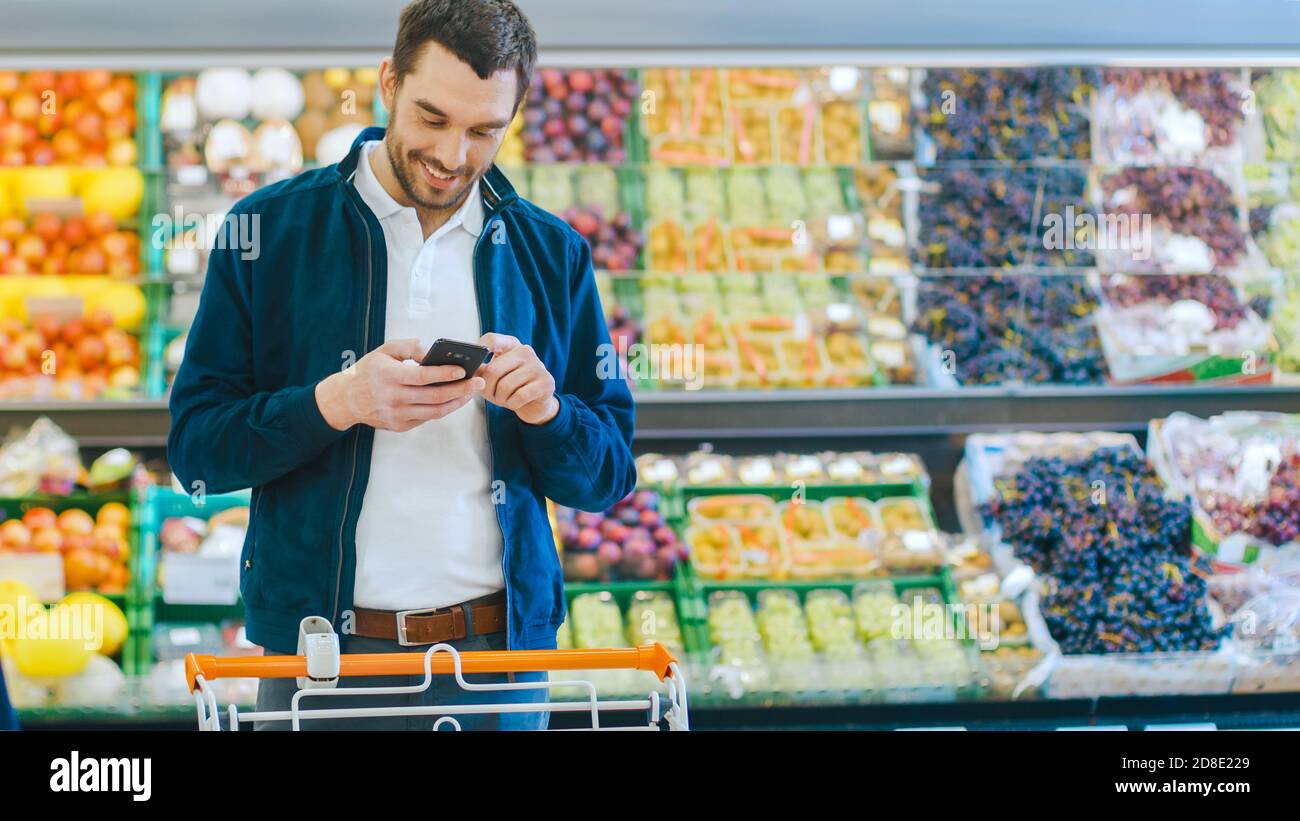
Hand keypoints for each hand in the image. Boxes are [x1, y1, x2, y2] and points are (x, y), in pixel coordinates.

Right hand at [315, 338, 483, 431]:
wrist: (347, 400)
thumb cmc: (370, 370)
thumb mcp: (384, 350)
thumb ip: (410, 347)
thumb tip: (433, 352)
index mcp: (388, 375)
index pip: (423, 376)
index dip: (445, 373)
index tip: (464, 369)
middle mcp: (393, 397)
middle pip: (434, 396)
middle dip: (461, 390)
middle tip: (478, 382)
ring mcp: (396, 415)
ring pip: (435, 412)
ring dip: (457, 402)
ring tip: (471, 392)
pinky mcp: (400, 426)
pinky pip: (427, 418)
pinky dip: (443, 408)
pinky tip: (455, 399)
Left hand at [477, 333, 558, 425]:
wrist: (535, 403)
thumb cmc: (510, 387)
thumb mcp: (494, 376)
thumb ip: (481, 371)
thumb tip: (466, 371)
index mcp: (511, 345)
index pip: (492, 339)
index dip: (479, 349)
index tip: (473, 362)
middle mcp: (525, 351)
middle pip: (493, 369)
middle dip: (487, 388)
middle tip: (490, 395)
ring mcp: (537, 366)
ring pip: (505, 386)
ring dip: (500, 399)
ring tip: (504, 399)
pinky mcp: (546, 382)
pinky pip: (519, 396)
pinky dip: (512, 404)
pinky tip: (514, 402)